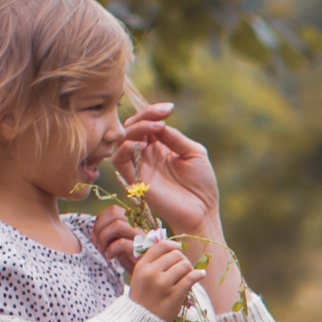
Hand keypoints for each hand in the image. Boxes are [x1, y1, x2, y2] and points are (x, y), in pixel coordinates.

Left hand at [91, 206, 137, 268]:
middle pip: (115, 212)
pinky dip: (112, 249)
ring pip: (118, 225)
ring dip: (104, 237)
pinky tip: (111, 257)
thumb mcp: (121, 244)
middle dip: (99, 227)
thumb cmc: (133, 261)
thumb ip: (112, 234)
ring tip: (103, 250)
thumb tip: (94, 229)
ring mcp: (142, 237)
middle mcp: (140, 226)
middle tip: (97, 242)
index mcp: (135, 222)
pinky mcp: (143, 250)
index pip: (114, 210)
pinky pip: (123, 243)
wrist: (148, 277)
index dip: (100, 220)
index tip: (95, 236)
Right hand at [119, 104, 244, 312]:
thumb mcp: (193, 153)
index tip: (169, 108)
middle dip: (145, 116)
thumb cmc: (202, 185)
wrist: (202, 212)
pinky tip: (147, 141)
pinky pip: (118, 158)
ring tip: (159, 127)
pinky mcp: (133, 180)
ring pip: (123, 139)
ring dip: (138, 128)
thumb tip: (159, 124)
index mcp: (159, 148)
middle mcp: (145, 155)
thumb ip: (175, 138)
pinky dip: (128, 145)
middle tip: (163, 114)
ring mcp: (138, 167)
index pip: (147, 124)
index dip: (153, 113)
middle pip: (132, 127)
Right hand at [128, 239, 197, 321]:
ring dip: (190, 269)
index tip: (178, 251)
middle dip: (182, 260)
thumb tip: (173, 248)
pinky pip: (191, 278)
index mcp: (142, 266)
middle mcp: (151, 273)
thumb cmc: (143, 299)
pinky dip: (199, 274)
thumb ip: (153, 263)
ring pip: (185, 265)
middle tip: (183, 270)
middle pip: (176, 255)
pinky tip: (201, 275)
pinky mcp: (174, 295)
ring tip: (187, 277)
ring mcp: (163, 284)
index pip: (161, 246)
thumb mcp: (140, 277)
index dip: (173, 246)